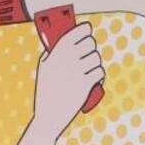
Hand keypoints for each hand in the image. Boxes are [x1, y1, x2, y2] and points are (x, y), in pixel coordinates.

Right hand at [33, 21, 103, 139]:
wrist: (49, 115)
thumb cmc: (46, 89)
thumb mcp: (44, 67)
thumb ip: (53, 51)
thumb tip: (69, 36)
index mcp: (56, 51)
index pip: (78, 31)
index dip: (85, 29)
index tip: (87, 32)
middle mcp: (66, 58)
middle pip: (90, 43)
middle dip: (91, 48)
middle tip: (87, 55)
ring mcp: (77, 71)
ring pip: (97, 58)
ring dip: (96, 63)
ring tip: (89, 70)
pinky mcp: (85, 83)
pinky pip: (100, 72)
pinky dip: (99, 75)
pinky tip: (95, 79)